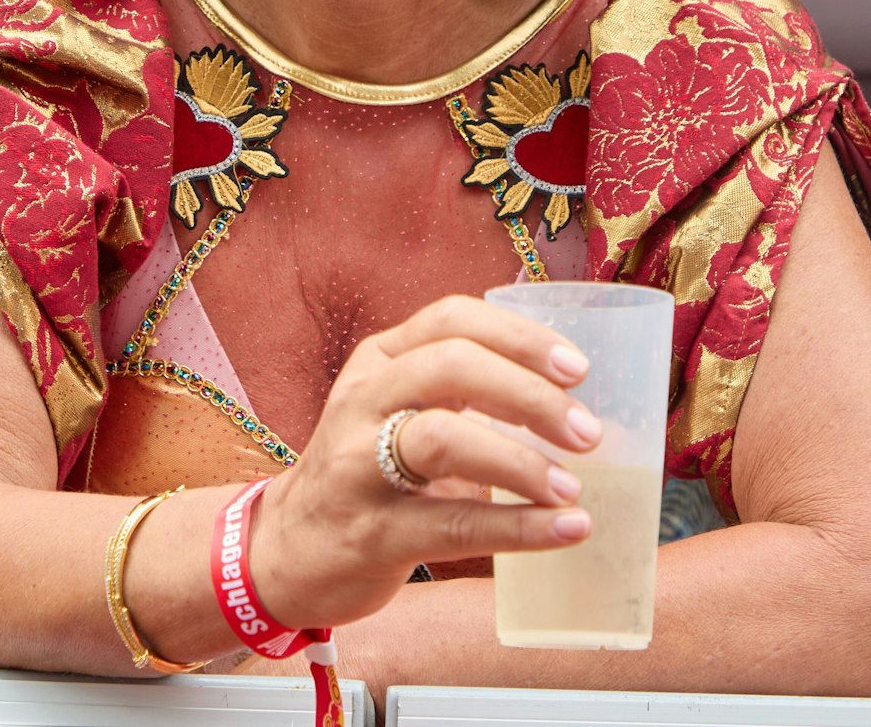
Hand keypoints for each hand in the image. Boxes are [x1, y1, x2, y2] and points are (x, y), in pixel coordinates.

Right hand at [248, 294, 600, 629]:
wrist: (284, 551)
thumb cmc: (362, 473)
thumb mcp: (395, 410)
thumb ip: (461, 394)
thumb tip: (571, 404)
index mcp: (380, 361)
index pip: (452, 319)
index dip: (520, 336)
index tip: (578, 369)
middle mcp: (363, 400)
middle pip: (451, 367)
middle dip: (530, 395)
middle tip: (586, 433)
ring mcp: (357, 465)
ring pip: (443, 438)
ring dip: (521, 461)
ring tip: (572, 488)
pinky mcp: (369, 532)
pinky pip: (451, 524)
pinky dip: (518, 527)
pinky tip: (564, 531)